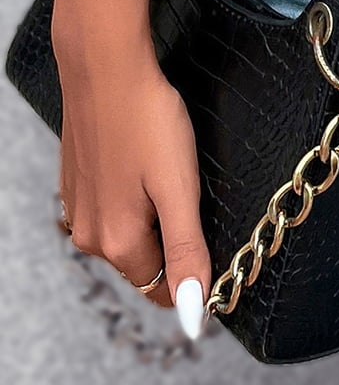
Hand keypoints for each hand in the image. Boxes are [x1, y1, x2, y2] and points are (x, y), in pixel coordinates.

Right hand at [52, 30, 210, 338]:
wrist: (106, 68)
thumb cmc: (149, 121)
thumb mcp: (179, 189)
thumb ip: (186, 252)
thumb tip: (191, 316)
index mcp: (117, 243)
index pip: (162, 287)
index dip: (192, 274)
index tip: (216, 244)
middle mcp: (90, 235)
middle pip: (143, 262)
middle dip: (172, 242)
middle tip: (195, 195)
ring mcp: (78, 207)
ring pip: (127, 234)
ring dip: (152, 217)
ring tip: (170, 174)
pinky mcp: (75, 182)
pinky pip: (111, 208)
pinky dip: (132, 197)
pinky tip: (144, 164)